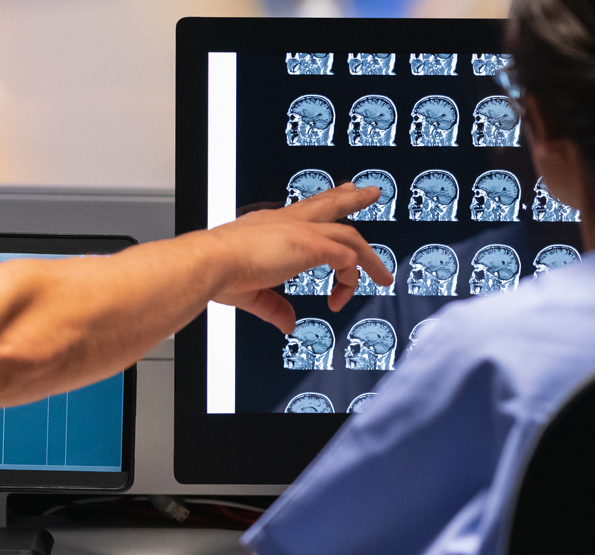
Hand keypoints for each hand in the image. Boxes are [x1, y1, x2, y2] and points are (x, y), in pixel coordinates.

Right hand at [201, 183, 392, 330]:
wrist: (211, 263)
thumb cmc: (219, 272)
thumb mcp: (251, 292)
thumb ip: (274, 307)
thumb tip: (287, 323)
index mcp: (271, 225)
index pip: (304, 209)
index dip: (322, 205)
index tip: (337, 197)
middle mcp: (288, 221)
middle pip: (330, 203)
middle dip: (352, 198)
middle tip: (370, 192)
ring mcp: (302, 231)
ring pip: (349, 233)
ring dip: (369, 255)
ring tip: (383, 274)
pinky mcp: (312, 244)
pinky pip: (346, 258)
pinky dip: (350, 279)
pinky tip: (342, 297)